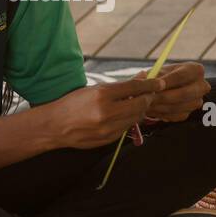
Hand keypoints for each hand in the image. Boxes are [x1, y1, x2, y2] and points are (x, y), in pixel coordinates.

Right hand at [41, 77, 165, 149]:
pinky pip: (127, 128)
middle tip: (150, 93)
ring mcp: (108, 128)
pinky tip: (126, 115)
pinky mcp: (109, 139)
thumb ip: (121, 86)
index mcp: (102, 95)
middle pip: (140, 104)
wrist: (56, 126)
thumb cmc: (74, 103)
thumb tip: (143, 77)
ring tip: (138, 102)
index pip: (134, 87)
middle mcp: (106, 112)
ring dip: (141, 109)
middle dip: (148, 98)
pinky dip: (130, 120)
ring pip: (136, 117)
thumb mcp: (95, 88)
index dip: (150, 84)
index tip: (160, 82)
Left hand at [132, 62, 208, 122]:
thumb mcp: (155, 72)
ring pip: (178, 107)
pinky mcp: (190, 113)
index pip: (182, 76)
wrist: (164, 90)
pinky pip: (176, 116)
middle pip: (184, 94)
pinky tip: (152, 109)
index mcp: (195, 70)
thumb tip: (144, 79)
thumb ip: (151, 76)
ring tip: (146, 103)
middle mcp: (202, 86)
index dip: (166, 81)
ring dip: (160, 106)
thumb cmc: (160, 77)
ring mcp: (198, 101)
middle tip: (148, 98)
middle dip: (164, 97)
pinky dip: (162, 114)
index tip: (153, 86)